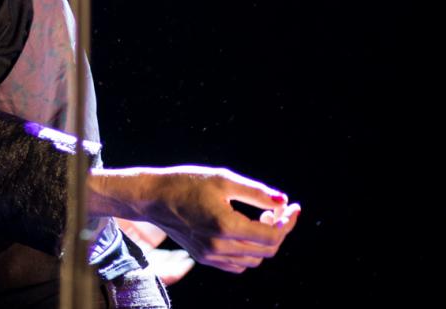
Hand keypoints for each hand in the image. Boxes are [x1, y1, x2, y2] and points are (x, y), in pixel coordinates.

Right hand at [97, 166, 300, 273]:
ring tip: (260, 218)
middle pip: (266, 250)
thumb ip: (257, 193)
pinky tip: (245, 231)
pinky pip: (237, 265)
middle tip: (277, 210)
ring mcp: (210, 255)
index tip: (292, 206)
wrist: (152, 197)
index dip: (288, 222)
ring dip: (264, 242)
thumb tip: (284, 201)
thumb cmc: (186, 182)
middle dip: (279, 231)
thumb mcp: (223, 179)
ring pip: (253, 260)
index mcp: (226, 225)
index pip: (272, 236)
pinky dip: (249, 252)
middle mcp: (219, 246)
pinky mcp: (204, 257)